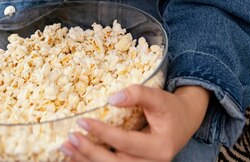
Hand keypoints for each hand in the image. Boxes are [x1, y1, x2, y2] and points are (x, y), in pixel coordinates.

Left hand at [60, 84, 209, 161]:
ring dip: (86, 161)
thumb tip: (111, 98)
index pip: (125, 142)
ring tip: (66, 148)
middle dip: (89, 152)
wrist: (184, 121)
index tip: (82, 121)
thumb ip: (137, 94)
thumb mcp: (158, 97)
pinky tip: (76, 156)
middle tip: (70, 138)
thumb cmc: (170, 108)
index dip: (103, 132)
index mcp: (160, 147)